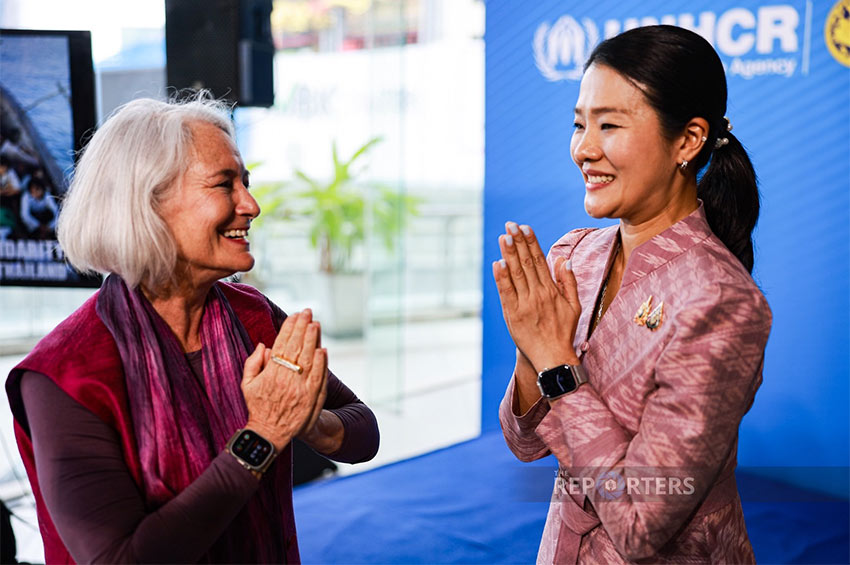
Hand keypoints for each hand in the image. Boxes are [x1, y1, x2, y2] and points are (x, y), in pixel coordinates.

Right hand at [240, 309, 327, 450]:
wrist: (269, 434)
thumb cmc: (257, 407)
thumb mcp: (247, 384)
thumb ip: (253, 363)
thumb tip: (264, 344)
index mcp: (269, 373)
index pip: (281, 344)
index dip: (289, 327)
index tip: (294, 314)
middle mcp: (285, 379)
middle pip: (296, 347)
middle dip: (302, 327)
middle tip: (307, 312)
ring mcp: (299, 388)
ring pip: (308, 359)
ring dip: (313, 340)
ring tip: (316, 324)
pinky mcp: (310, 398)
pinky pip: (318, 376)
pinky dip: (321, 363)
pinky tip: (322, 349)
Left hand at [492, 222, 581, 372]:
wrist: (553, 357)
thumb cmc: (563, 331)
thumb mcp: (574, 306)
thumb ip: (568, 282)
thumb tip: (563, 260)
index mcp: (552, 290)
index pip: (540, 260)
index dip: (532, 242)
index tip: (525, 227)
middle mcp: (539, 294)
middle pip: (527, 263)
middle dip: (519, 242)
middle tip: (510, 224)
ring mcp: (525, 304)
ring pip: (516, 274)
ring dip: (510, 254)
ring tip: (504, 237)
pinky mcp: (513, 315)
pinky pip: (507, 292)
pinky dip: (502, 277)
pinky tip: (498, 263)